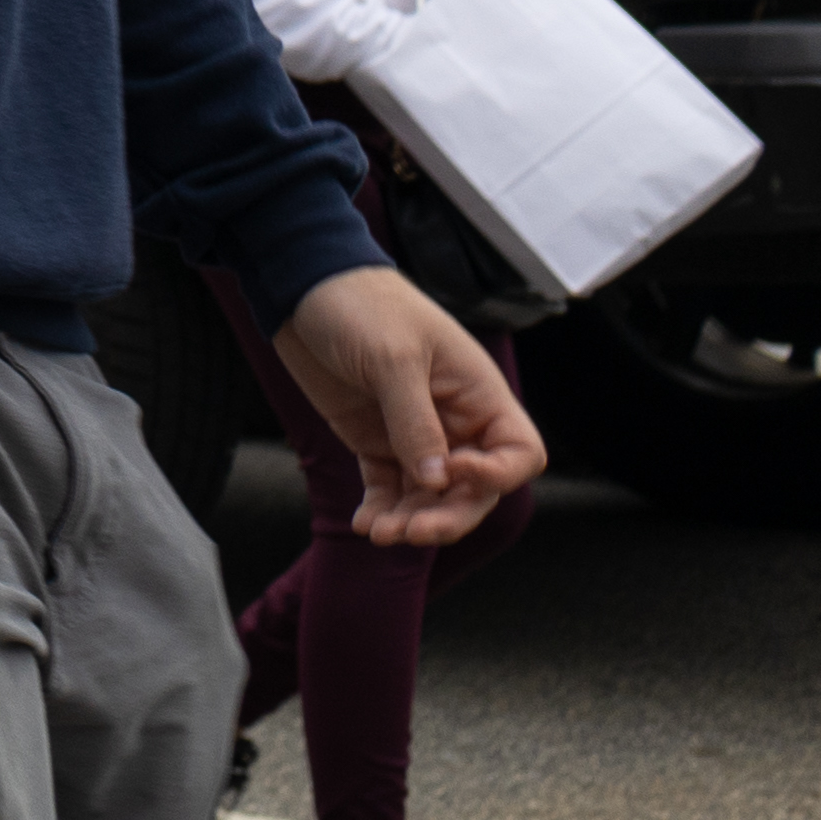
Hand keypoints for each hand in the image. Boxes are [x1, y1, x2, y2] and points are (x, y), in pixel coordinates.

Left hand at [276, 265, 544, 543]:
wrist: (303, 286)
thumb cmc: (361, 304)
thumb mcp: (393, 358)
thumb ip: (416, 421)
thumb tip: (438, 481)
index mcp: (479, 394)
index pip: (517, 453)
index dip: (496, 476)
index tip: (452, 475)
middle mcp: (455, 421)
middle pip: (473, 488)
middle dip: (448, 516)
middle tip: (411, 532)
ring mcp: (415, 434)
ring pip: (430, 496)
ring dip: (412, 520)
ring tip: (381, 533)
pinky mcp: (376, 440)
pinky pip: (390, 487)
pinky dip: (382, 509)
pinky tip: (366, 525)